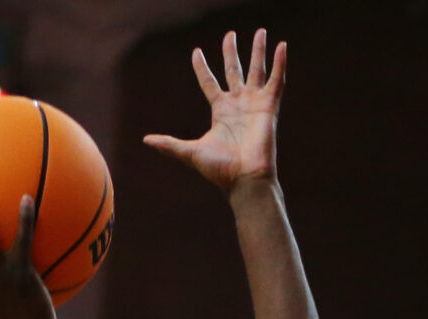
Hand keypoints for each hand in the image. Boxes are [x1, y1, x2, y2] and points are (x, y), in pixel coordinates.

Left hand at [144, 29, 283, 192]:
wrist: (244, 179)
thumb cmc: (220, 170)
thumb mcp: (190, 153)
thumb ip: (169, 145)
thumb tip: (146, 141)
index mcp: (220, 112)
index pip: (209, 83)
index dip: (202, 68)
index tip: (196, 52)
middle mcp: (238, 105)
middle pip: (234, 71)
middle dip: (232, 52)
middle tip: (230, 34)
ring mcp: (254, 104)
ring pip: (257, 70)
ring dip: (259, 51)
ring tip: (261, 31)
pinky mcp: (269, 107)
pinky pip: (276, 81)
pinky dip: (279, 64)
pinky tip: (281, 46)